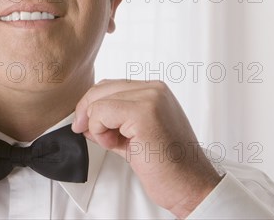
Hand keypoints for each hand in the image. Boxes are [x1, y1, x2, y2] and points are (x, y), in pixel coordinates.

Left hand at [72, 80, 221, 218]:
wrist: (190, 187)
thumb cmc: (166, 166)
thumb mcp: (132, 135)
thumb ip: (110, 122)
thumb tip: (83, 118)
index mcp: (154, 90)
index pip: (109, 86)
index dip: (92, 106)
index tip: (87, 126)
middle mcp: (154, 89)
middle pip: (101, 89)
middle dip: (87, 113)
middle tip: (88, 134)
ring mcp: (151, 99)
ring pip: (98, 101)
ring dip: (97, 126)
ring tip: (115, 143)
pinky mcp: (144, 113)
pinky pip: (100, 113)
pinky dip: (99, 131)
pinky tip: (116, 144)